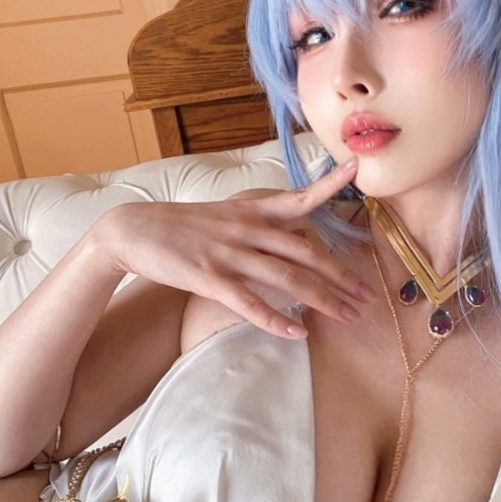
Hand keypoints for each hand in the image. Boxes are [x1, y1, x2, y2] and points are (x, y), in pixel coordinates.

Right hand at [96, 157, 373, 337]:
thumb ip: (259, 225)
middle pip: (306, 253)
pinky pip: (250, 303)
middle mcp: (248, 230)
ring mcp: (230, 254)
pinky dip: (276, 319)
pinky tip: (298, 333)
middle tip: (368, 296)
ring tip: (348, 317)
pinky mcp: (210, 278)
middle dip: (341, 276)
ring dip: (323, 300)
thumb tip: (291, 237)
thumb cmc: (181, 227)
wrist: (132, 230)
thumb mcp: (225, 216)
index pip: (299, 197)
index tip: (357, 168)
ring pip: (288, 279)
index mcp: (252, 211)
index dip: (329, 183)